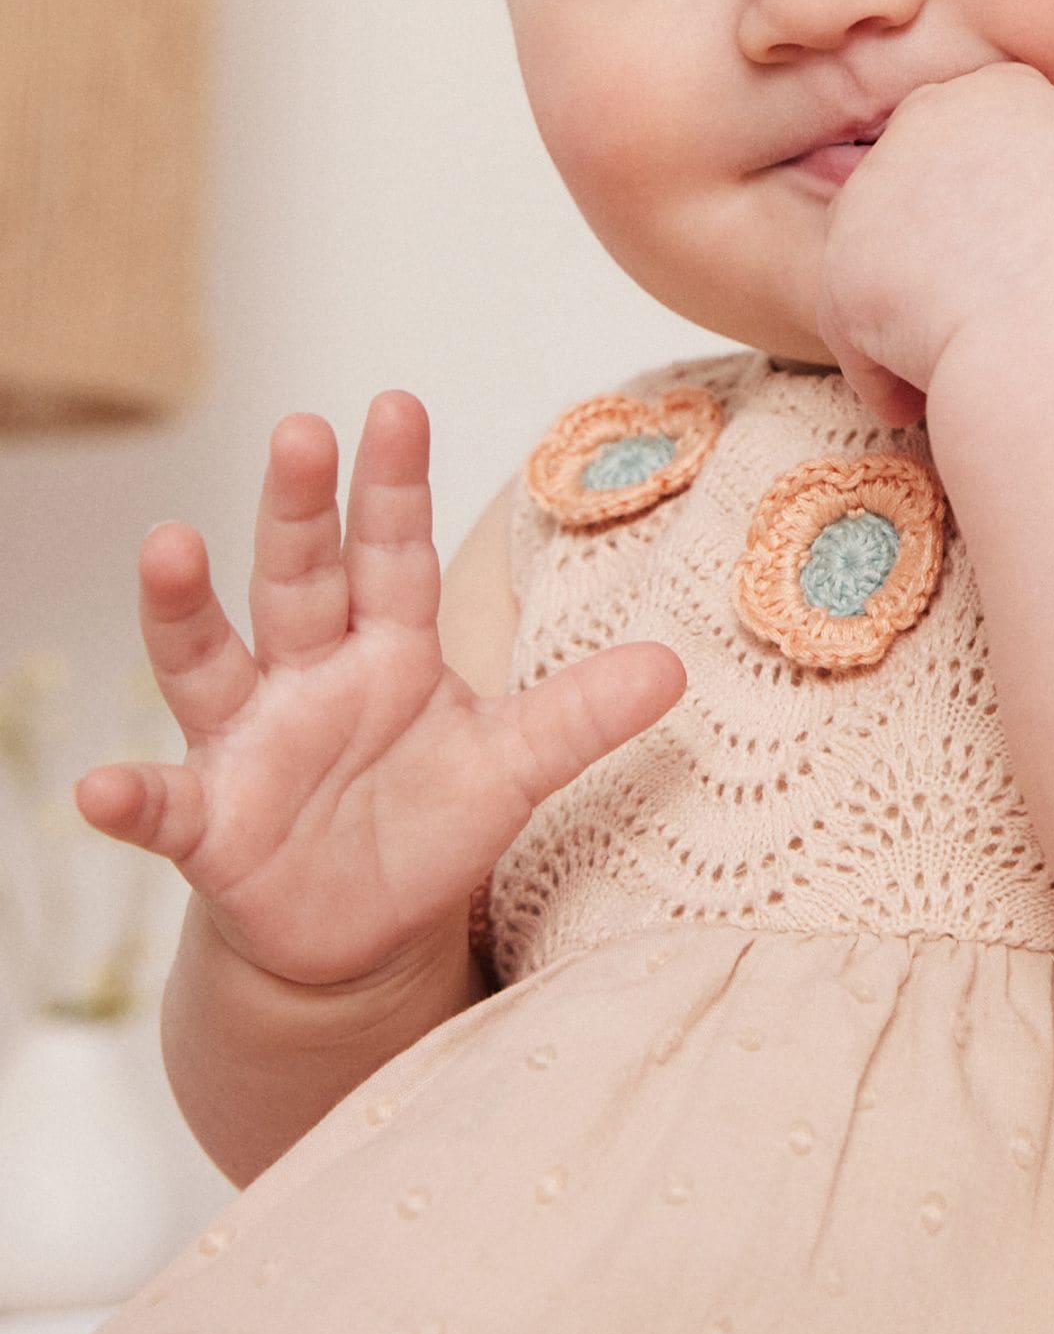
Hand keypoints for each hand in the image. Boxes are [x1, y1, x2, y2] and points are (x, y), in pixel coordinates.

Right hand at [73, 393, 685, 989]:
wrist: (359, 929)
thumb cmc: (427, 821)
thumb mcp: (512, 766)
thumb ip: (580, 715)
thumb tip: (674, 667)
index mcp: (388, 648)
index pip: (393, 550)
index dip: (395, 483)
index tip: (396, 404)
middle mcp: (309, 675)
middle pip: (301, 576)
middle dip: (301, 507)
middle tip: (302, 430)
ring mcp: (251, 743)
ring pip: (209, 659)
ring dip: (182, 605)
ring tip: (166, 546)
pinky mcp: (211, 825)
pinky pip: (162, 805)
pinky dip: (128, 796)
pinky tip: (100, 788)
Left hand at [814, 62, 1053, 423]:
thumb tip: (1038, 222)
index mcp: (1000, 92)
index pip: (970, 131)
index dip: (984, 194)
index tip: (1011, 244)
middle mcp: (926, 124)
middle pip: (912, 185)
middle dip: (929, 244)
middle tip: (975, 308)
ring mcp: (873, 194)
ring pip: (871, 256)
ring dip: (900, 309)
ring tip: (952, 361)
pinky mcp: (842, 270)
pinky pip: (852, 330)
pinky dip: (882, 371)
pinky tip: (913, 403)